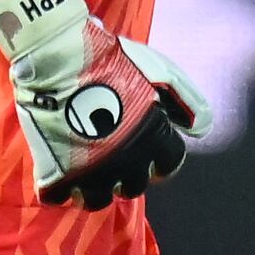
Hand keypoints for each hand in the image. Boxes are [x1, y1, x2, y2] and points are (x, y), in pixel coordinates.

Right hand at [0, 0, 214, 205]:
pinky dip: (59, 188)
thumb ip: (187, 101)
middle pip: (133, 186)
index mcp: (152, 138)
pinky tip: (60, 171)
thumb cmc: (111, 58)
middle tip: (113, 154)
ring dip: (93, 188)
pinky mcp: (54, 172)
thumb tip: (199, 130)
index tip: (148, 149)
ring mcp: (89, 171)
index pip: (169, 165)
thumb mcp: (160, 71)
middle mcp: (125, 162)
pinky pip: (59, 196)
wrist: (56, 54)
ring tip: (85, 170)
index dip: (160, 158)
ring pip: (96, 200)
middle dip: (127, 173)